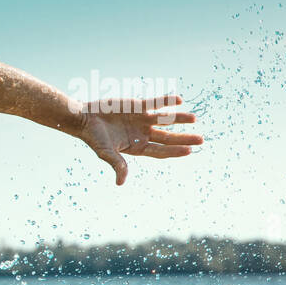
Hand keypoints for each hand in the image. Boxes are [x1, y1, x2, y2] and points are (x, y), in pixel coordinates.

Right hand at [76, 94, 202, 184]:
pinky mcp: (137, 107)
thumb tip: (120, 183)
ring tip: (194, 118)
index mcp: (137, 147)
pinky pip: (155, 103)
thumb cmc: (94, 138)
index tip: (190, 150)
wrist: (84, 118)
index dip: (175, 151)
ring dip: (179, 119)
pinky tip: (179, 100)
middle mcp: (142, 134)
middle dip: (184, 138)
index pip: (160, 151)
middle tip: (201, 139)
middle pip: (167, 137)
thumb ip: (117, 164)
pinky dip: (166, 101)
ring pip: (165, 120)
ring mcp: (141, 120)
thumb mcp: (106, 153)